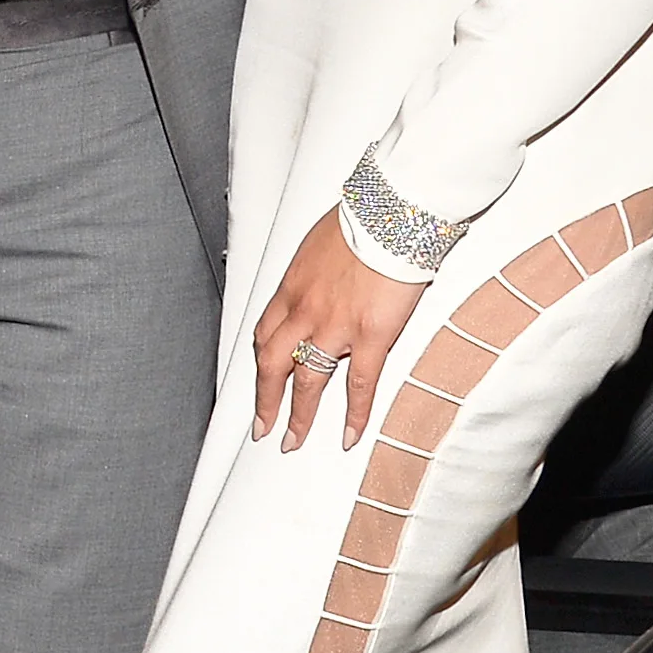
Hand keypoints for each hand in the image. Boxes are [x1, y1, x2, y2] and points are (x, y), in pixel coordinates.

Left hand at [251, 209, 426, 450]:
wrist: (392, 211)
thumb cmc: (364, 217)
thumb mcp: (323, 242)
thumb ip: (318, 270)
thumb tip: (325, 279)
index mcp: (292, 286)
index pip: (265, 332)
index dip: (260, 361)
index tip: (260, 380)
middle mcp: (304, 309)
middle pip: (272, 364)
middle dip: (265, 399)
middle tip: (262, 426)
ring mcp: (335, 325)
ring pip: (307, 381)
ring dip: (298, 416)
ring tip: (293, 441)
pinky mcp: (371, 335)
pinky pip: (359, 385)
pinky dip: (354, 415)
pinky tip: (349, 436)